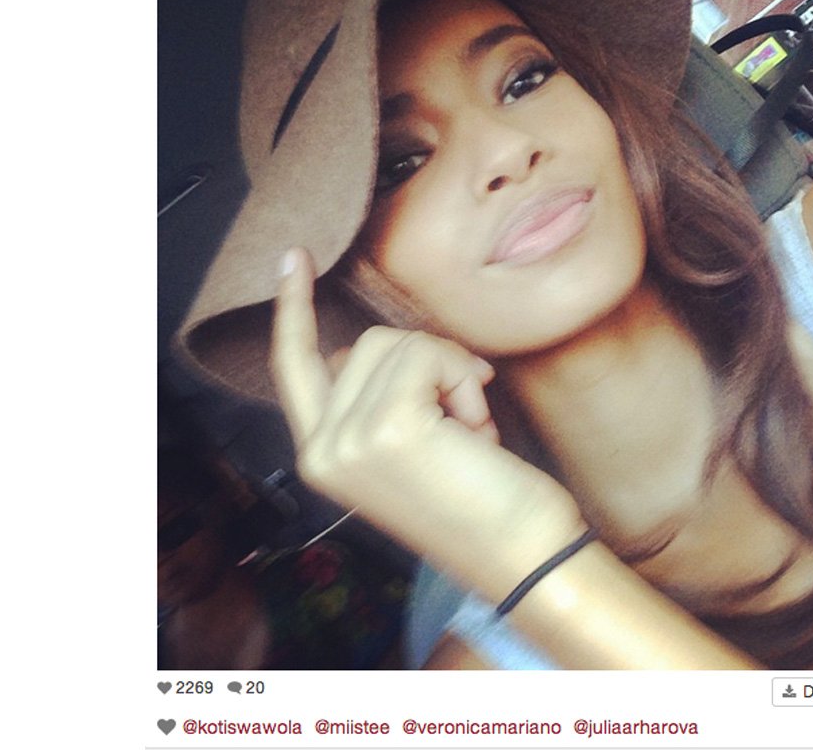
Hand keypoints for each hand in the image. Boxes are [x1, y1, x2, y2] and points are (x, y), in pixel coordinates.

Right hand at [270, 248, 581, 594]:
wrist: (522, 555)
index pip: (292, 367)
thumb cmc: (484, 501)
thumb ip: (380, 398)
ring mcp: (348, 440)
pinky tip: (474, 429)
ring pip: (400, 343)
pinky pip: (427, 353)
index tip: (294, 257)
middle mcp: (321, 452)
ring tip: (469, 435)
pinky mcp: (386, 427)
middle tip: (463, 423)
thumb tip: (384, 347)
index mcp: (322, 459)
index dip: (290, 309)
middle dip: (429, 365)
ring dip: (451, 376)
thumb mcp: (416, 446)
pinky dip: (462, 378)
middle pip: (365, 344)